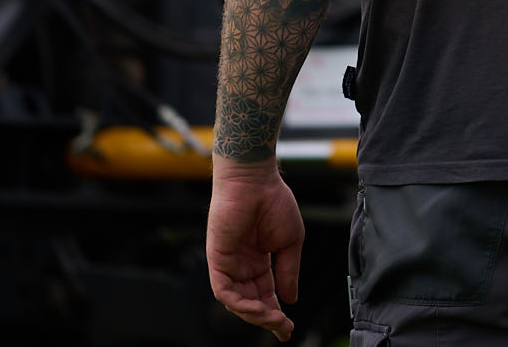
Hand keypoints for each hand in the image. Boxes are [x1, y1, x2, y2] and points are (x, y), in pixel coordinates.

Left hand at [206, 159, 304, 340]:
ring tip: (274, 319)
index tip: (288, 328)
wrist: (255, 179)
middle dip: (267, 318)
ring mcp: (228, 263)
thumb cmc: (273, 201)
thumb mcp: (291, 242)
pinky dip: (239, 303)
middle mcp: (241, 265)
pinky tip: (258, 307)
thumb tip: (291, 299)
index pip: (265, 294)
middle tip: (283, 328)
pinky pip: (223, 290)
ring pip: (236, 301)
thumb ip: (289, 271)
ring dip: (255, 314)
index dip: (276, 312)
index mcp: (259, 261)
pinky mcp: (216, 258)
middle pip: (251, 302)